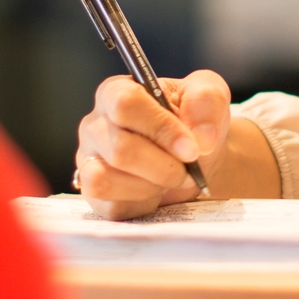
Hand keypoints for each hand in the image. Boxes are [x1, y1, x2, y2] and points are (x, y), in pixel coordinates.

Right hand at [75, 70, 232, 218]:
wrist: (198, 157)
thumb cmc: (194, 121)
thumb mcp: (209, 96)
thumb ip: (206, 102)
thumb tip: (201, 137)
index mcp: (116, 92)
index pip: (125, 104)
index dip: (161, 129)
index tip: (192, 148)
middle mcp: (94, 125)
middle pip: (119, 149)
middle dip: (164, 167)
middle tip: (188, 169)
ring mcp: (88, 160)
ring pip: (106, 180)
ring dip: (151, 186)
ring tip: (170, 177)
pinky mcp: (94, 194)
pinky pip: (111, 206)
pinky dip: (142, 204)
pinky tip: (155, 191)